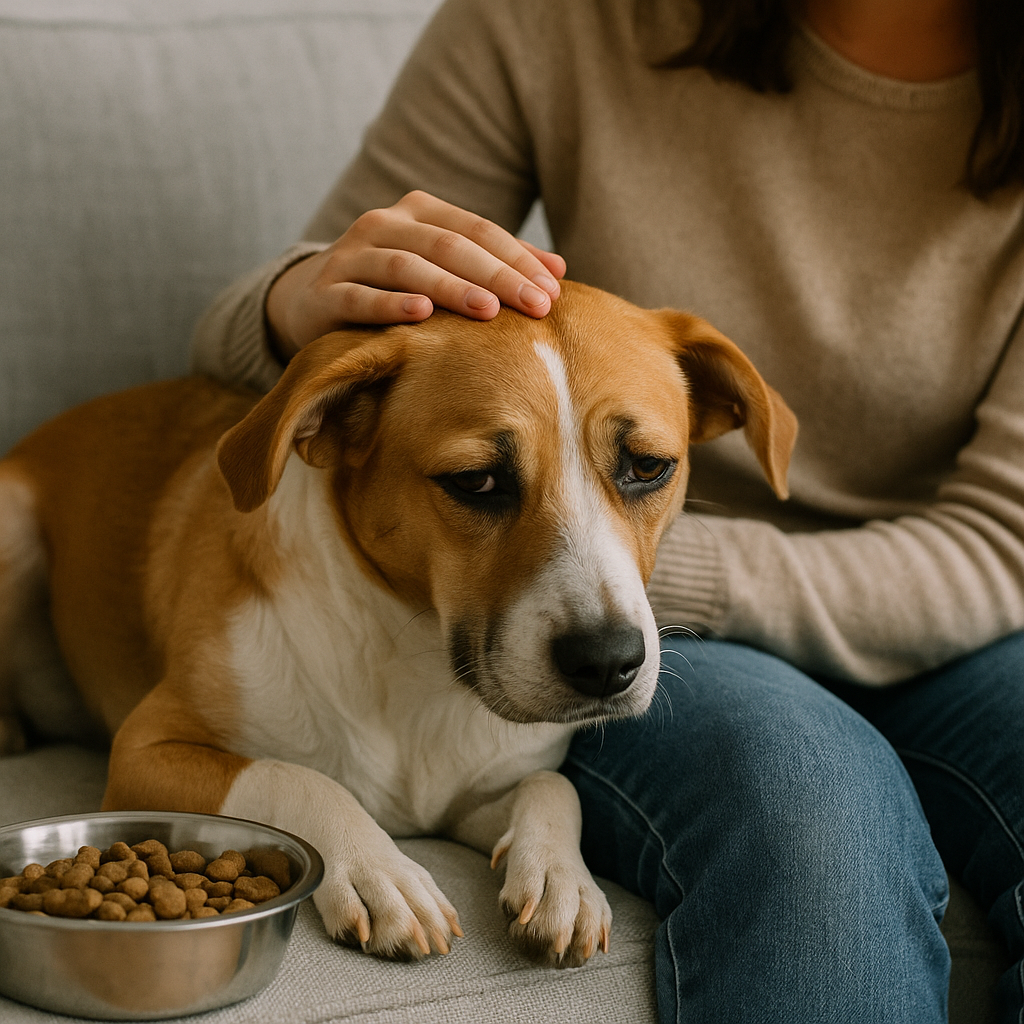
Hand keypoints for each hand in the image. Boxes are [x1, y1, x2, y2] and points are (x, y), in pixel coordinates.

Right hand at [266, 190, 565, 359]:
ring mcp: (351, 255)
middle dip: (497, 277)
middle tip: (535, 307)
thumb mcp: (443, 266)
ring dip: (451, 288)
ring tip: (488, 311)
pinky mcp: (326, 292)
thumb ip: (496, 264)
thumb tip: (559, 270)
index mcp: (420, 211)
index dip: (517, 259)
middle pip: (449, 246)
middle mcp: (384, 224)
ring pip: (407, 266)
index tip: (553, 292)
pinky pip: (361, 297)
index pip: (478, 230)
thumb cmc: (393, 285)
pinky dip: (390, 304)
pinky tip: (421, 313)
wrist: (311, 299)